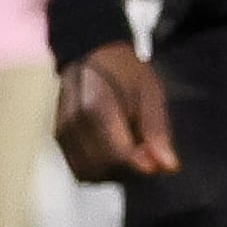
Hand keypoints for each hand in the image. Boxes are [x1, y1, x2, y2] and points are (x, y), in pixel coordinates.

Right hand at [55, 43, 176, 180]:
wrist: (90, 53)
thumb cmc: (124, 70)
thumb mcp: (151, 92)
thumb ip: (157, 131)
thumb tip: (168, 166)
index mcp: (97, 107)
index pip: (117, 155)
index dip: (140, 166)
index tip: (158, 163)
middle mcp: (73, 122)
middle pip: (103, 169)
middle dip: (129, 171)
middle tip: (147, 155)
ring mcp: (62, 132)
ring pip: (89, 174)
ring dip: (113, 173)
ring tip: (130, 153)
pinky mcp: (58, 139)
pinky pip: (79, 169)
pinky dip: (99, 170)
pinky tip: (114, 153)